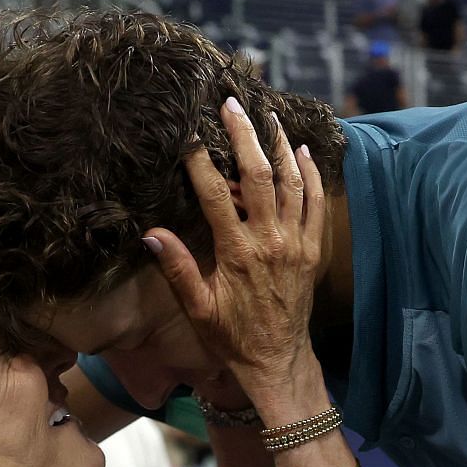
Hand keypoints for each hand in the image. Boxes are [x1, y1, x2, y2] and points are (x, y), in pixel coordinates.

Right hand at [144, 99, 325, 408]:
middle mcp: (270, 242)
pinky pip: (316, 204)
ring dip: (280, 146)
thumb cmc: (233, 338)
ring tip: (268, 116)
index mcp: (238, 254)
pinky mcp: (312, 250)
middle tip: (232, 105)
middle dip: (245, 136)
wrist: (278, 361)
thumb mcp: (198, 309)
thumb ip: (177, 270)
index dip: (202, 163)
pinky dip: (311, 175)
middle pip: (259, 176)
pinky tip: (302, 152)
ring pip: (292, 182)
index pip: (216, 196)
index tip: (190, 136)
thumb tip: (151, 234)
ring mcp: (296, 244)